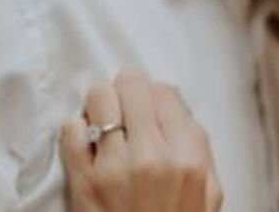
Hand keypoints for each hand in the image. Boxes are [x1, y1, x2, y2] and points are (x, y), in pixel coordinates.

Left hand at [61, 70, 222, 211]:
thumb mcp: (208, 192)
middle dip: (124, 91)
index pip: (165, 92)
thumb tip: (175, 108)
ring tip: (100, 120)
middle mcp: (155, 156)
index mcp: (190, 157)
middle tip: (120, 105)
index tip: (146, 107)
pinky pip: (70, 130)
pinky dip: (74, 129)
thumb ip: (198, 147)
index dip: (153, 96)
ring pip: (100, 97)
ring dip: (98, 104)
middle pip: (133, 86)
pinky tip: (83, 142)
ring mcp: (116, 168)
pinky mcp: (84, 182)